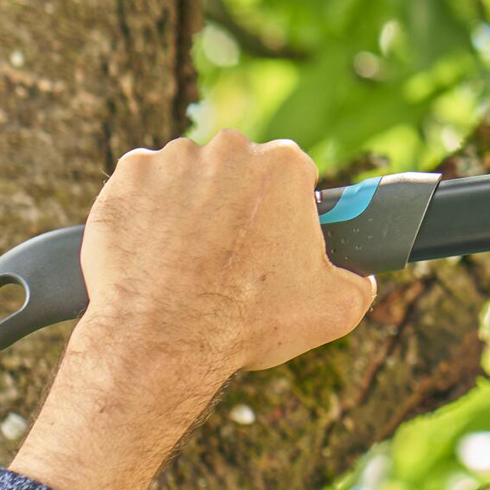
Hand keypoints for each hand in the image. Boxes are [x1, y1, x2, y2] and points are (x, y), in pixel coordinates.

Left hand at [9, 133, 376, 489]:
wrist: (162, 339)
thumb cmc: (247, 322)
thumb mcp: (334, 310)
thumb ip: (359, 282)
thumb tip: (361, 276)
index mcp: (284, 167)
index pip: (294, 176)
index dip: (287, 211)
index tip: (275, 240)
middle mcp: (230, 150)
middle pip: (240, 171)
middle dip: (237, 205)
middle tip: (230, 256)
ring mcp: (174, 159)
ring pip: (190, 177)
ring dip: (191, 206)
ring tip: (187, 260)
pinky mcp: (128, 176)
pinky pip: (143, 186)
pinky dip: (146, 211)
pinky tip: (154, 250)